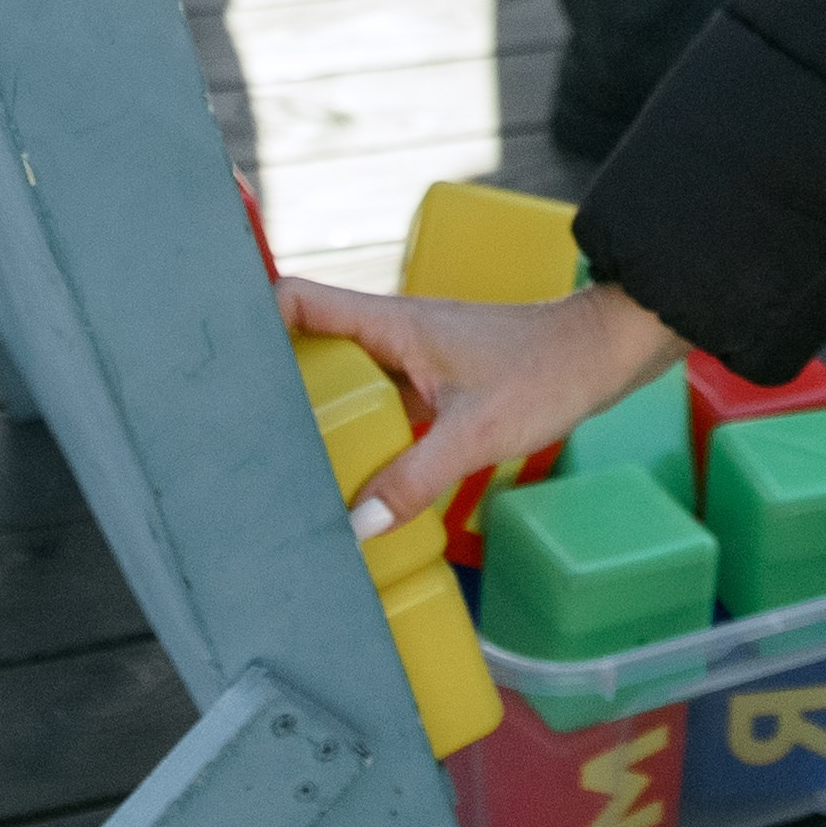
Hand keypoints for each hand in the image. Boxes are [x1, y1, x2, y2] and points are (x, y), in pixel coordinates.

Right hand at [275, 272, 683, 533]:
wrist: (606, 353)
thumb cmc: (547, 372)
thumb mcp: (476, 433)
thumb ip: (413, 480)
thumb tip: (353, 527)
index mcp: (391, 323)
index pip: (299, 299)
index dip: (252, 317)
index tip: (219, 358)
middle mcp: (395, 334)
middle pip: (311, 343)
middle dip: (275, 379)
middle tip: (235, 429)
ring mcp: (416, 357)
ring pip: (346, 377)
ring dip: (318, 409)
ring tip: (279, 458)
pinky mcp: (438, 382)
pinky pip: (381, 402)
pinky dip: (361, 429)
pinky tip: (352, 472)